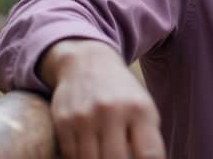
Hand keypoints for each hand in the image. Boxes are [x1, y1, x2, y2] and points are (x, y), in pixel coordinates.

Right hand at [39, 39, 164, 158]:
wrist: (87, 64)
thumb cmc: (122, 94)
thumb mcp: (143, 109)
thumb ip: (148, 140)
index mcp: (139, 110)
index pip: (149, 154)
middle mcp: (112, 112)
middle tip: (118, 157)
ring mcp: (85, 117)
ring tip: (104, 153)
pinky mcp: (63, 122)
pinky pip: (71, 156)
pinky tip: (89, 151)